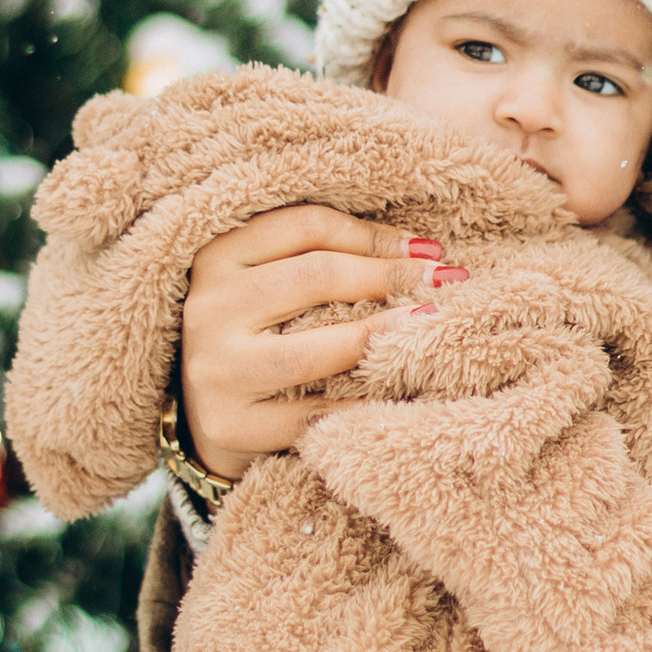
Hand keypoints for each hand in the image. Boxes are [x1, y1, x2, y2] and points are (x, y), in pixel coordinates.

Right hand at [178, 202, 418, 481]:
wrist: (203, 415)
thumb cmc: (255, 335)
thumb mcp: (269, 282)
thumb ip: (324, 257)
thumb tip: (423, 252)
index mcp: (217, 257)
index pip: (306, 227)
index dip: (373, 236)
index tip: (428, 250)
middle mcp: (209, 308)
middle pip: (314, 277)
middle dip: (389, 277)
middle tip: (448, 282)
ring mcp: (216, 370)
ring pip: (313, 349)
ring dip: (382, 336)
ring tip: (431, 327)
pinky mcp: (230, 424)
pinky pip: (312, 414)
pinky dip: (361, 404)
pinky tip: (399, 392)